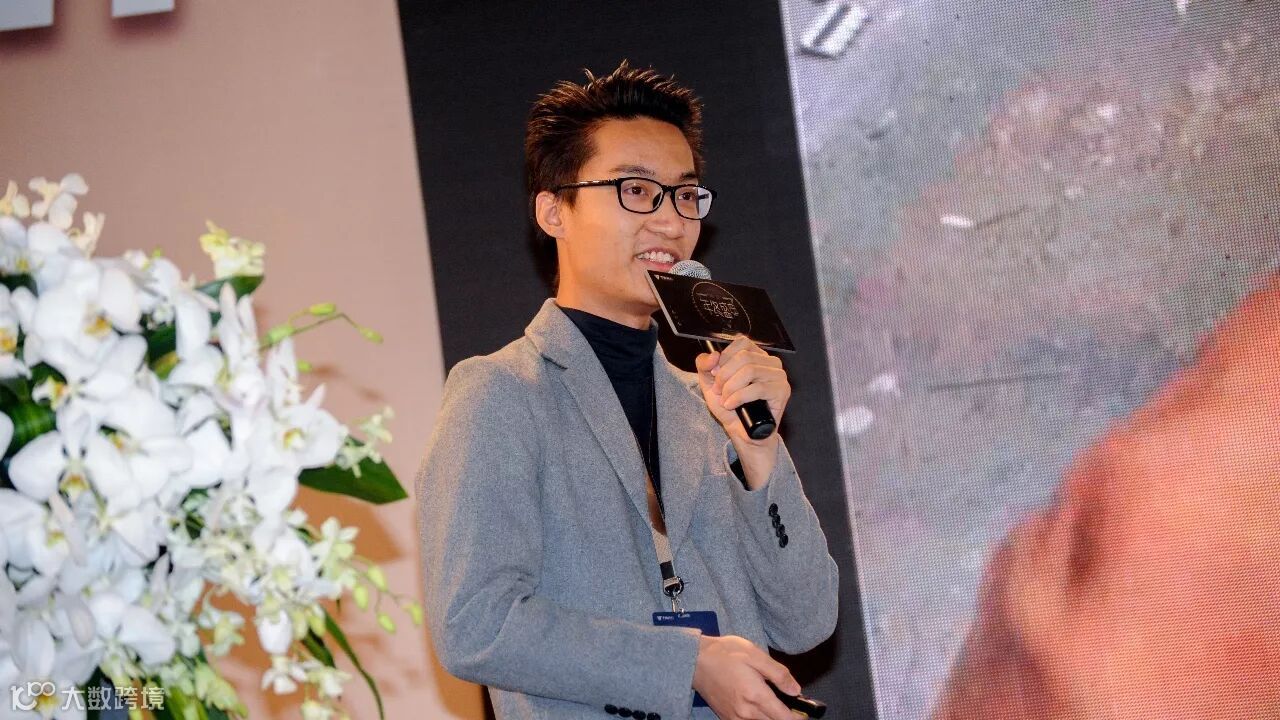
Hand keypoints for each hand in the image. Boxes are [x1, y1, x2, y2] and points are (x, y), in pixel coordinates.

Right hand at [692, 635, 801, 719]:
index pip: (784, 717)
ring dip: (769, 717)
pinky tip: (757, 707)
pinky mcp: (726, 717)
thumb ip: (778, 674)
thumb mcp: (755, 655)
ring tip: (774, 705)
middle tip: (790, 707)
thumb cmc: (725, 653)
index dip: (797, 718)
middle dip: (784, 717)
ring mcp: (734, 717)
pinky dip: (756, 718)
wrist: (695, 659)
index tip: (803, 714)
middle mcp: (745, 712)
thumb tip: (796, 690)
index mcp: (756, 696)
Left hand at [695, 337, 790, 486]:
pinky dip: (740, 397)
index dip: (725, 358)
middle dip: (725, 376)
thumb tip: (713, 355)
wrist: (743, 433)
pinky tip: (732, 405)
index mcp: (756, 355)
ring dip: (731, 388)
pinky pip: (758, 388)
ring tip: (727, 401)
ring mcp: (779, 376)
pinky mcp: (782, 391)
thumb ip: (704, 365)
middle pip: (743, 357)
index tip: (716, 375)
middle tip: (719, 392)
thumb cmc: (731, 408)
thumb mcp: (710, 383)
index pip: (741, 342)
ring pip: (750, 371)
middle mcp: (771, 362)